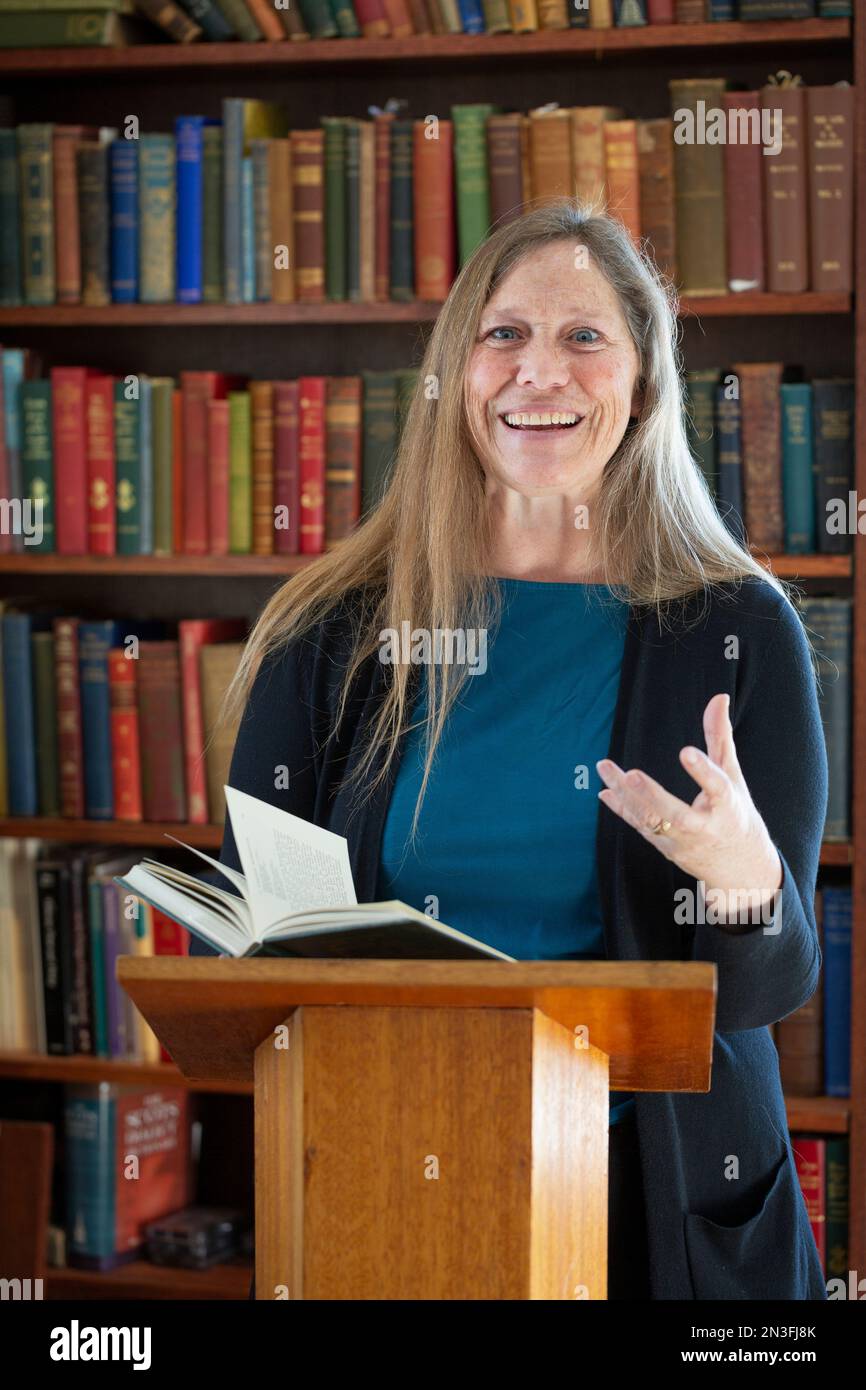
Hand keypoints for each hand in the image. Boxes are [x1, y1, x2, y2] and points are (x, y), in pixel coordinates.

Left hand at [596, 693, 781, 920]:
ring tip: (604, 767)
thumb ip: (720, 738)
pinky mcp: (665, 847)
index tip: (686, 752)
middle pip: (676, 814)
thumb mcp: (734, 777)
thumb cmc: (736, 814)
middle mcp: (704, 828)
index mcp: (728, 807)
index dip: (703, 771)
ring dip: (625, 797)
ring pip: (651, 821)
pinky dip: (622, 810)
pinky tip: (604, 792)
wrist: (740, 869)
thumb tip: (718, 697)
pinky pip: (640, 827)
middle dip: (652, 795)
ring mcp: (682, 841)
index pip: (718, 788)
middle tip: (630, 774)